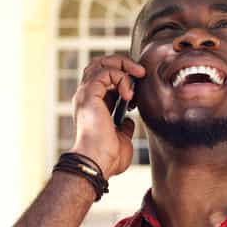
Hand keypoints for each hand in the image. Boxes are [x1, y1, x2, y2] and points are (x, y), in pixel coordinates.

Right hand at [68, 54, 145, 178]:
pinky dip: (122, 77)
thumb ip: (124, 126)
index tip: (138, 90)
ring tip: (139, 76)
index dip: (123, 77)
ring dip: (124, 65)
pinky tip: (129, 95)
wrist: (98, 163)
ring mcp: (86, 93)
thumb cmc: (108, 158)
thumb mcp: (121, 138)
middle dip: (122, 63)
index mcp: (92, 105)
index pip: (104, 77)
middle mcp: (86, 96)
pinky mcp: (89, 93)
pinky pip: (106, 71)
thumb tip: (128, 121)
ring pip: (102, 62)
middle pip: (100, 64)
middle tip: (140, 73)